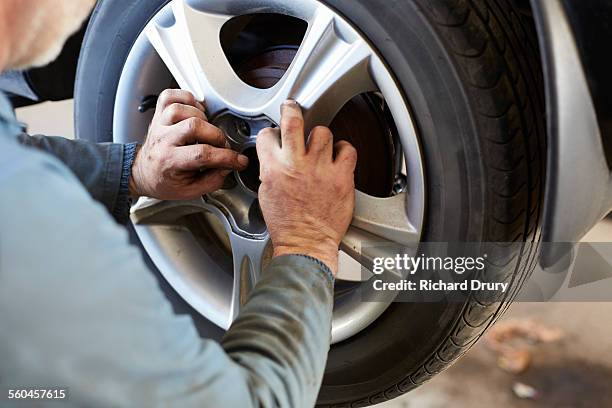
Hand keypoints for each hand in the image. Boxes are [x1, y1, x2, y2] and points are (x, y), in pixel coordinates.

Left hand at [129, 89, 248, 199]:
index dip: (226, 156)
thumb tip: (228, 167)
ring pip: (183, 108)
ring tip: (207, 130)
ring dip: (202, 117)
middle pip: (194, 126)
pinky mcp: (159, 114)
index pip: (202, 154)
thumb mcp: (189, 191)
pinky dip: (187, 99)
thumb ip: (212, 181)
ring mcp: (160, 124)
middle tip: (222, 145)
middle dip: (217, 136)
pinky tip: (194, 112)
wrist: (142, 173)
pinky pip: (171, 96)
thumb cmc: (164, 181)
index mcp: (169, 161)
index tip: (239, 160)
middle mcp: (163, 139)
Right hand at [256, 101, 357, 275]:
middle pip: (293, 121)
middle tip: (292, 108)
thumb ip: (270, 170)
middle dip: (291, 109)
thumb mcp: (266, 194)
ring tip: (320, 146)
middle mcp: (296, 164)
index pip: (267, 135)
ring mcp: (320, 169)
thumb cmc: (287, 225)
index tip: (276, 133)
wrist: (306, 244)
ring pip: (323, 132)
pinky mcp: (341, 176)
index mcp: (273, 169)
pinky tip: (338, 156)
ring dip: (320, 136)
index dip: (271, 132)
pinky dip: (344, 149)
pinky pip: (347, 148)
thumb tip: (273, 157)